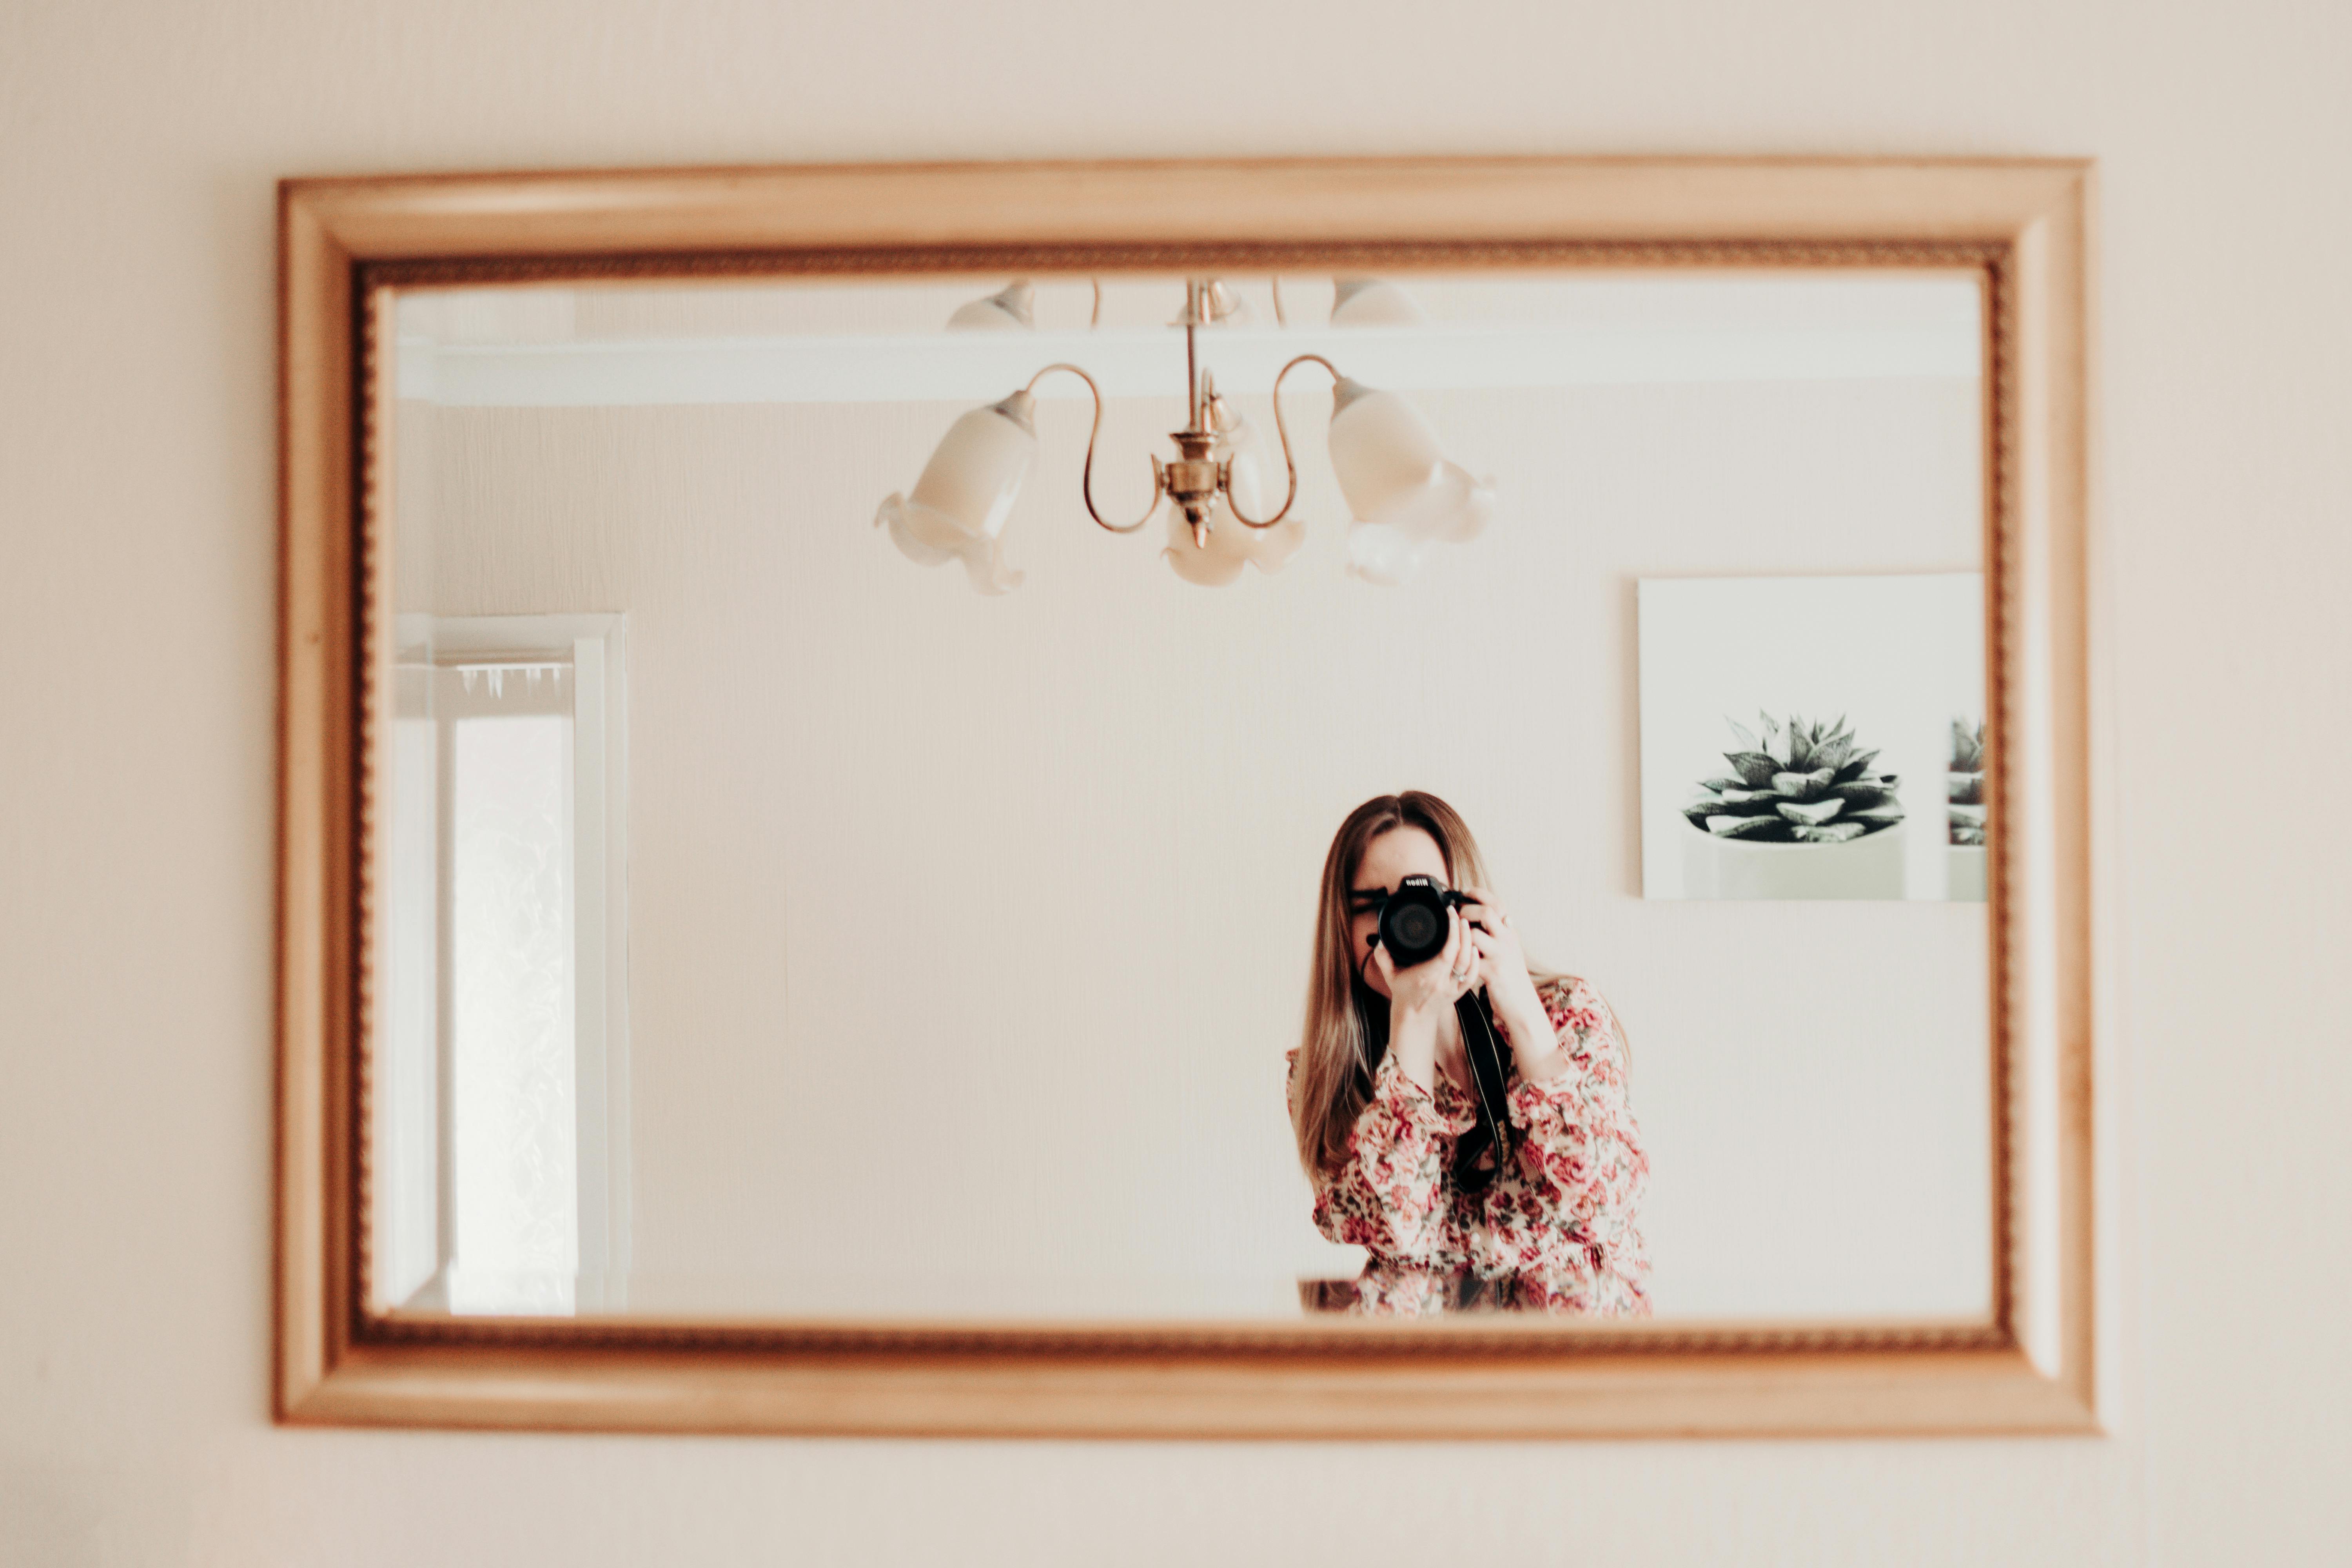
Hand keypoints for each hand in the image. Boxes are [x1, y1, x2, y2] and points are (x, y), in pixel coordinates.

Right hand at [1370, 910, 1479, 1091]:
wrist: (1414, 1017)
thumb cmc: (1404, 994)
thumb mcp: (1389, 974)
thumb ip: (1383, 956)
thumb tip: (1381, 940)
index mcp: (1428, 975)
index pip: (1447, 951)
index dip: (1453, 931)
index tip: (1450, 915)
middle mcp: (1443, 982)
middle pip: (1462, 955)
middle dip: (1464, 932)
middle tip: (1460, 916)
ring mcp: (1453, 988)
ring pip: (1469, 964)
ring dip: (1470, 943)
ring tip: (1467, 926)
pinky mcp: (1460, 992)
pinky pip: (1473, 976)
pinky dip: (1476, 961)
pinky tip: (1474, 948)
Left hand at [1454, 888, 1560, 1075]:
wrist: (1522, 1005)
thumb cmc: (1510, 977)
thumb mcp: (1509, 950)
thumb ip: (1498, 934)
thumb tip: (1485, 917)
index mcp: (1510, 932)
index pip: (1497, 903)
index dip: (1479, 894)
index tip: (1464, 891)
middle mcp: (1508, 940)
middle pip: (1487, 912)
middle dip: (1466, 909)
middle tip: (1455, 914)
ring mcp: (1501, 955)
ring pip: (1475, 933)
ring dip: (1459, 933)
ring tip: (1452, 935)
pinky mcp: (1492, 972)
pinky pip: (1470, 958)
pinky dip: (1459, 955)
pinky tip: (1452, 956)